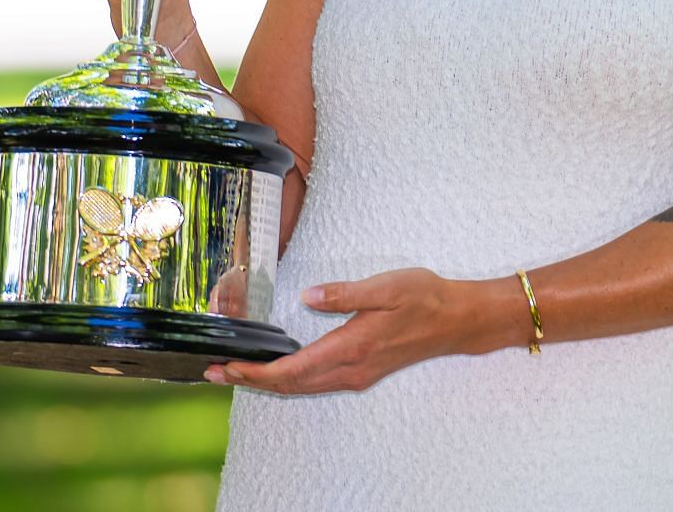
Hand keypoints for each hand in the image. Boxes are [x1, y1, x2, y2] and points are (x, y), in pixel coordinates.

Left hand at [203, 268, 521, 394]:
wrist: (456, 320)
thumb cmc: (424, 298)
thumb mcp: (387, 286)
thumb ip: (346, 293)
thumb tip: (310, 297)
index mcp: (352, 347)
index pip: (293, 370)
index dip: (257, 373)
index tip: (229, 367)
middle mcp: (351, 369)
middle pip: (291, 385)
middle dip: (251, 381)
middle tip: (215, 372)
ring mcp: (357, 374)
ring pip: (303, 387)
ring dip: (268, 382)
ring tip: (237, 372)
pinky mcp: (362, 371)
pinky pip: (316, 382)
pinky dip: (290, 379)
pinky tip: (278, 369)